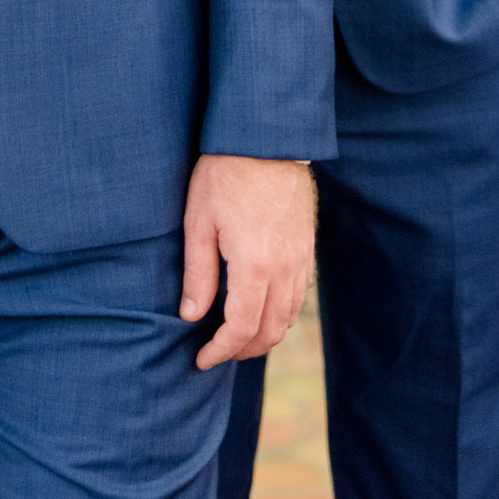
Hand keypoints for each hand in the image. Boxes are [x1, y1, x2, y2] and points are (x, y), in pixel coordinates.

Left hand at [180, 153, 315, 370]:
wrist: (266, 139)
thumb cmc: (224, 174)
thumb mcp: (199, 221)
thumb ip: (198, 273)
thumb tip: (190, 316)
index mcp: (255, 265)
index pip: (240, 328)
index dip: (220, 351)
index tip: (200, 359)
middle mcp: (285, 269)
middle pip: (270, 331)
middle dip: (242, 351)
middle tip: (216, 353)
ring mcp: (301, 260)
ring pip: (289, 318)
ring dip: (264, 336)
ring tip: (236, 339)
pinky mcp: (308, 249)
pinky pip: (299, 297)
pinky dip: (281, 314)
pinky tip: (260, 310)